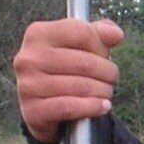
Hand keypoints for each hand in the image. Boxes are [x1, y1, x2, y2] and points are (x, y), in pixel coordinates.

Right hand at [14, 17, 124, 143]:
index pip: (82, 33)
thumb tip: (116, 34)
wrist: (40, 107)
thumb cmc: (61, 71)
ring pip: (80, 86)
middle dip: (107, 72)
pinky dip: (92, 107)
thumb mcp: (77, 46)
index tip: (104, 55)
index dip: (101, 46)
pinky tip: (102, 106)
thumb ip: (98, 34)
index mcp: (38, 34)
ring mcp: (28, 85)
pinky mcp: (32, 110)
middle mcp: (29, 57)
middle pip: (84, 62)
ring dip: (103, 92)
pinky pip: (70, 107)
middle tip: (111, 79)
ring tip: (106, 93)